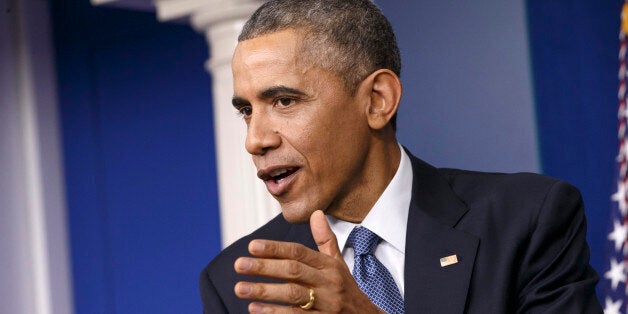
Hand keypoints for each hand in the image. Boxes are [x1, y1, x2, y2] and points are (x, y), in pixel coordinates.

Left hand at [233, 210, 383, 312]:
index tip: (252, 246)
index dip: (275, 249)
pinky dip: (273, 313)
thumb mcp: (338, 263)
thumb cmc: (346, 288)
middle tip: (239, 264)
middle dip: (265, 267)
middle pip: (293, 271)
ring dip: (264, 291)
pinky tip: (254, 310)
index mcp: (329, 266)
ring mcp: (325, 304)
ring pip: (293, 295)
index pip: (299, 253)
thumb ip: (325, 239)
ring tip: (240, 288)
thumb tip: (316, 213)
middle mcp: (327, 283)